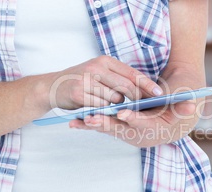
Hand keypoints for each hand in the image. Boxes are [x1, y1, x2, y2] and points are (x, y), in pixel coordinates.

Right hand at [46, 56, 162, 109]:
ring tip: (113, 105)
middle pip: (126, 86)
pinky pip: (100, 106)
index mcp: (105, 61)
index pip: (132, 73)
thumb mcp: (101, 74)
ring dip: (117, 105)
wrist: (53, 86)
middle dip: (137, 98)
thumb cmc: (82, 81)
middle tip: (144, 106)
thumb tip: (143, 90)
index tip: (159, 93)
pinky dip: (103, 110)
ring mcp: (86, 79)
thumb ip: (118, 79)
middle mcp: (96, 67)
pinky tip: (99, 108)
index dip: (147, 84)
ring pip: (114, 98)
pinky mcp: (77, 92)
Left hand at [68, 100, 195, 146]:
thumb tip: (191, 104)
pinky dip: (91, 124)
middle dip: (106, 124)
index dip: (134, 119)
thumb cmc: (179, 103)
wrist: (175, 113)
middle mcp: (142, 135)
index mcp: (158, 129)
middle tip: (92, 119)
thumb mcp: (183, 102)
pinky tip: (74, 122)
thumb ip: (184, 104)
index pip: (145, 126)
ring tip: (77, 121)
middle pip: (122, 130)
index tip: (122, 113)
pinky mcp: (121, 129)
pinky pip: (105, 127)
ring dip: (94, 125)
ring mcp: (130, 133)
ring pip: (110, 130)